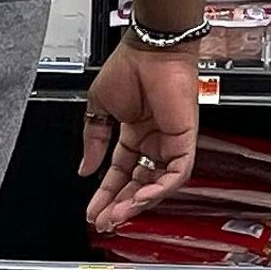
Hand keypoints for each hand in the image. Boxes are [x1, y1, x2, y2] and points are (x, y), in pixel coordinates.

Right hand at [80, 38, 200, 233]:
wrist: (149, 49)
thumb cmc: (129, 66)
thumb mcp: (98, 109)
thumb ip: (93, 142)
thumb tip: (85, 168)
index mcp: (134, 134)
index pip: (119, 173)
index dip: (106, 193)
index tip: (93, 210)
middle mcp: (154, 141)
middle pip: (138, 184)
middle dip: (120, 205)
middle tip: (105, 220)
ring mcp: (170, 142)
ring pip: (158, 184)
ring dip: (137, 202)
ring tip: (118, 214)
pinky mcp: (185, 139)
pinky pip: (177, 173)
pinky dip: (160, 188)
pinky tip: (140, 197)